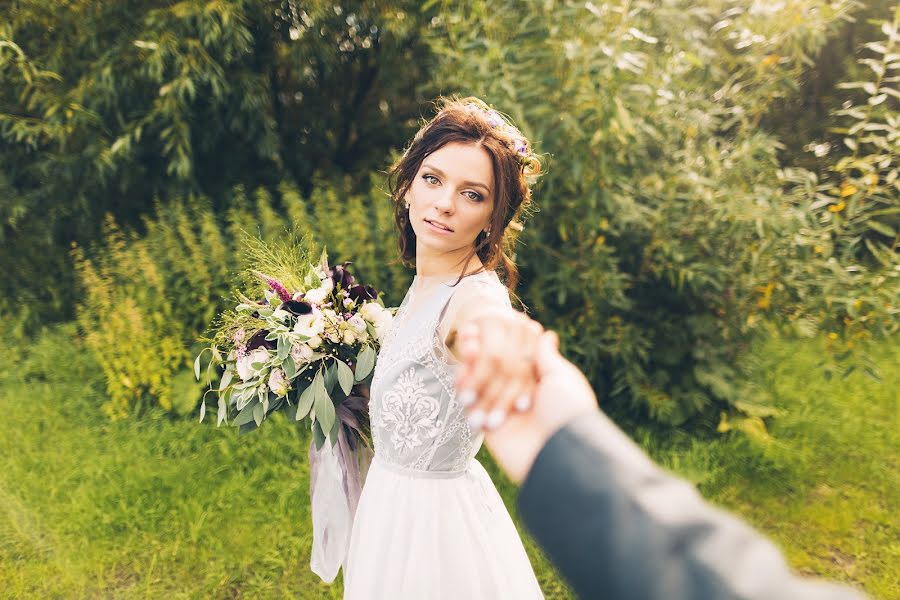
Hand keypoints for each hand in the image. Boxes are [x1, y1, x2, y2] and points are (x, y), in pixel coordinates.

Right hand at [456, 316, 597, 483]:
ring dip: (471, 369)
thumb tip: (546, 333)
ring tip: (464, 349)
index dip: (503, 344)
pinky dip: (465, 391)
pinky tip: (459, 374)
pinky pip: (474, 409)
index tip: (490, 328)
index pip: (517, 359)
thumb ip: (546, 357)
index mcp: (542, 385)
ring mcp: (506, 414)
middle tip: (470, 336)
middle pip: (497, 371)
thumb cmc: (568, 412)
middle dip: (484, 355)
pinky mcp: (491, 431)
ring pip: (483, 388)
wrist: (560, 456)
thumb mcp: (562, 379)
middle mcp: (523, 398)